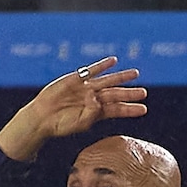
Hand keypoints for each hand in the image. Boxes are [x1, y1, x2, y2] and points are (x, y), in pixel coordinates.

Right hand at [0, 58, 147, 161]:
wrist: (42, 117)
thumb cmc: (60, 125)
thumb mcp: (79, 124)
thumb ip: (91, 114)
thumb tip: (98, 101)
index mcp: (96, 113)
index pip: (117, 110)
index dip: (130, 109)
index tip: (144, 110)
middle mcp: (94, 100)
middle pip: (115, 95)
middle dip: (130, 94)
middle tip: (144, 93)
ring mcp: (86, 88)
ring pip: (107, 81)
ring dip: (121, 77)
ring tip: (135, 74)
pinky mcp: (76, 79)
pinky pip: (92, 70)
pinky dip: (102, 65)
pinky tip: (113, 61)